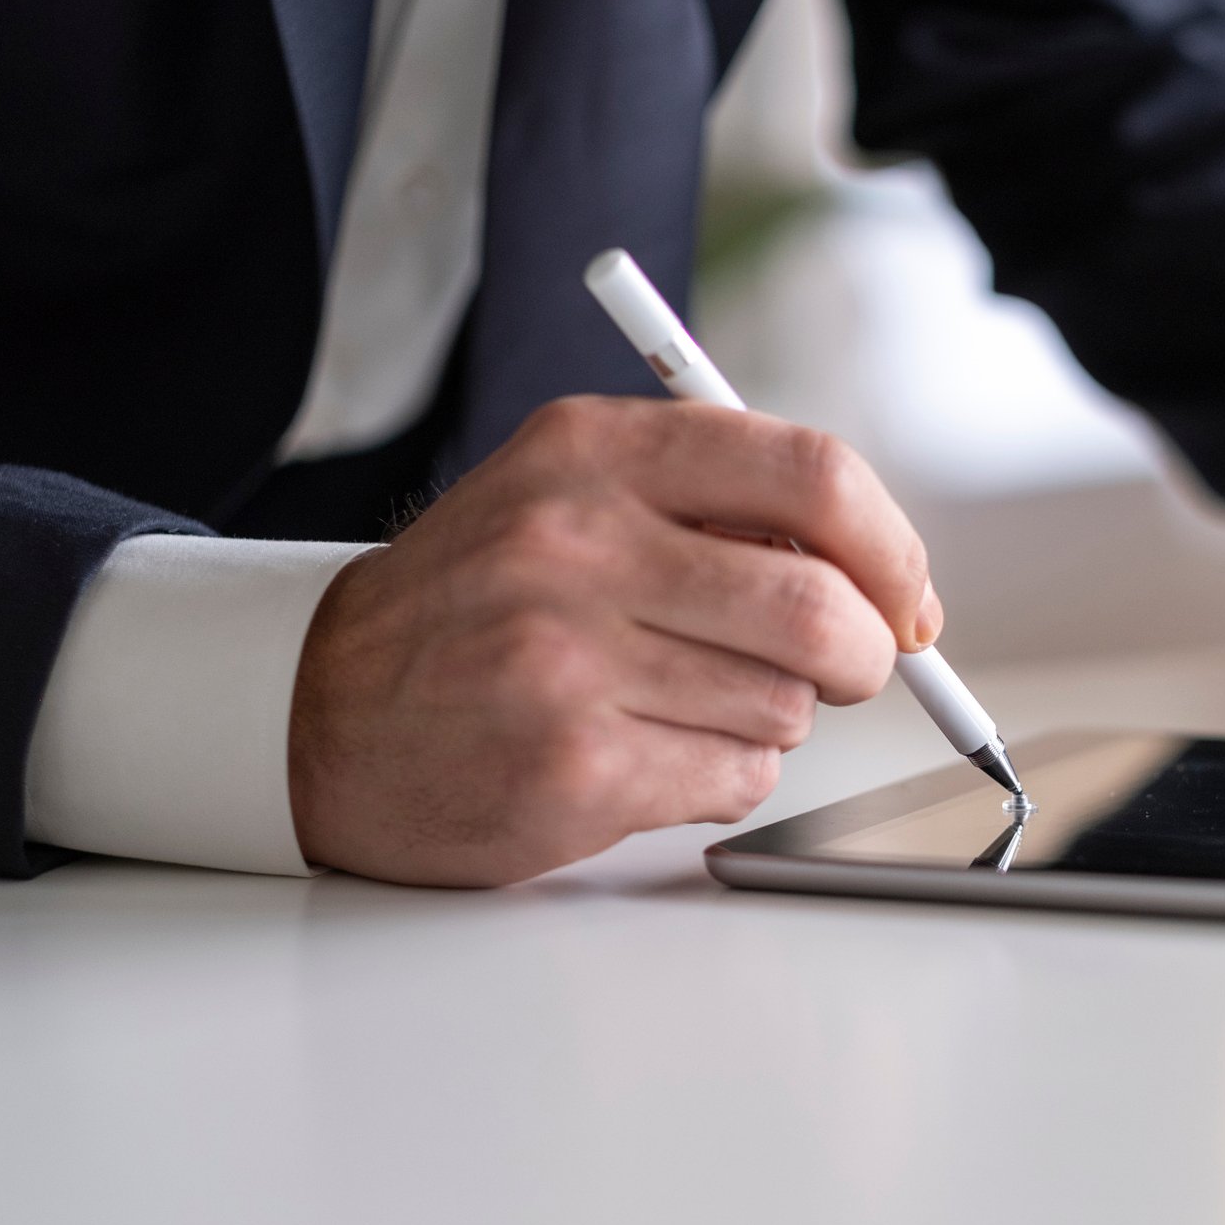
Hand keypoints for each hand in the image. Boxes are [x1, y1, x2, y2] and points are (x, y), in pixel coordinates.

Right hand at [287, 395, 939, 886]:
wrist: (318, 710)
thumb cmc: (477, 603)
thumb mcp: (570, 496)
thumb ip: (712, 505)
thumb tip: (877, 570)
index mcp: (592, 450)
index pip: (811, 473)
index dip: (889, 545)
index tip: (906, 595)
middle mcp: (577, 541)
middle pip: (822, 606)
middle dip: (867, 653)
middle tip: (850, 668)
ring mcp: (567, 657)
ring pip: (787, 703)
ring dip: (774, 716)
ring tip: (686, 701)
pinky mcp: (570, 765)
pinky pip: (737, 775)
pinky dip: (726, 772)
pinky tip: (652, 754)